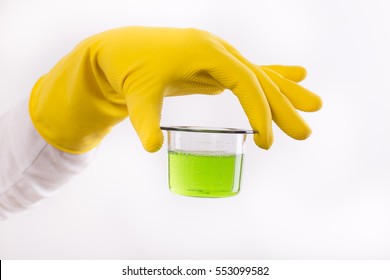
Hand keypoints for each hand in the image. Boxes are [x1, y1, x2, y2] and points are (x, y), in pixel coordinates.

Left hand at [30, 26, 320, 152]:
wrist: (118, 52)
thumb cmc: (129, 69)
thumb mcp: (138, 96)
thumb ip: (146, 121)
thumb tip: (153, 148)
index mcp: (205, 51)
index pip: (244, 82)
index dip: (259, 110)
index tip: (266, 140)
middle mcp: (217, 49)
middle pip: (259, 79)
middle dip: (283, 107)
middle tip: (304, 134)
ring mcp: (217, 55)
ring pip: (258, 75)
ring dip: (285, 93)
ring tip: (314, 106)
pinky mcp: (213, 65)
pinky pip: (248, 73)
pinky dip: (271, 78)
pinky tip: (295, 78)